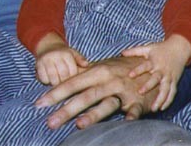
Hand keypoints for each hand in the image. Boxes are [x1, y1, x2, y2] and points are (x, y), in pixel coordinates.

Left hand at [34, 56, 155, 129]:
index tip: (39, 104)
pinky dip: (131, 116)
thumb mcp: (102, 67)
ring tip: (79, 125)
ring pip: (107, 104)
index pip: (72, 83)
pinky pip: (135, 110)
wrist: (151, 65)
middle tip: (50, 122)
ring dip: (94, 115)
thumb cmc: (121, 68)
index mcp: (98, 72)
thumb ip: (82, 74)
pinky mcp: (139, 101)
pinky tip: (126, 122)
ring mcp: (124, 91)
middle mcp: (109, 81)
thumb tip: (59, 81)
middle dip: (66, 110)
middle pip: (85, 96)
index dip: (55, 93)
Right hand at [36, 46, 87, 85]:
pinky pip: (43, 78)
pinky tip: (50, 80)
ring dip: (56, 84)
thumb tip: (86, 65)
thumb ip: (80, 59)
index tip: (73, 82)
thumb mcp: (73, 53)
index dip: (73, 79)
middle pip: (63, 76)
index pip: (72, 71)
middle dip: (65, 83)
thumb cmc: (64, 53)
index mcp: (66, 54)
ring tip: (58, 83)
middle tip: (66, 85)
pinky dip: (47, 82)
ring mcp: (46, 60)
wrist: (48, 46)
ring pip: (53, 78)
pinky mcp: (38, 65)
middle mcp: (55, 56)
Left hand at [122, 34, 190, 111]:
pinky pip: (172, 92)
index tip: (130, 75)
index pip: (145, 66)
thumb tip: (122, 52)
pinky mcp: (175, 81)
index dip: (137, 70)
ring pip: (166, 89)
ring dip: (160, 99)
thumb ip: (135, 51)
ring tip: (153, 109)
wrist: (179, 48)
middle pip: (155, 79)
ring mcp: (169, 77)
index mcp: (154, 61)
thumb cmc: (161, 48)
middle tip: (140, 92)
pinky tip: (162, 108)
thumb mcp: (148, 47)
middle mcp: (162, 70)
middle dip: (148, 86)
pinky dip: (168, 101)